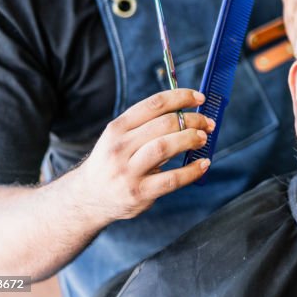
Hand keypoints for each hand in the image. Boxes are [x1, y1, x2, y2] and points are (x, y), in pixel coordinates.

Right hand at [71, 89, 215, 222]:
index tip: (200, 97)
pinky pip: (172, 180)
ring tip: (203, 139)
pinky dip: (192, 170)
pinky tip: (204, 164)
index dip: (181, 97)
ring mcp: (128, 172)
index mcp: (118, 128)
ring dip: (190, 139)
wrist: (88, 198)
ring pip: (165, 147)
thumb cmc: (113, 162)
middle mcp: (120, 147)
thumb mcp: (120, 138)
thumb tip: (189, 113)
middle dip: (191, 120)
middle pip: (163, 124)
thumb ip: (148, 125)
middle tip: (208, 123)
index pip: (154, 104)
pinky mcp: (139, 193)